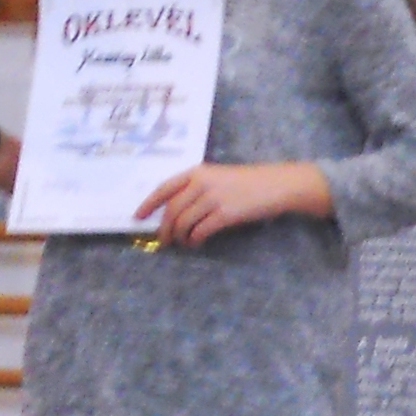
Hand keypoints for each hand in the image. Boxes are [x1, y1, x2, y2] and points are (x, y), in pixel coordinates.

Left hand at [135, 162, 327, 246]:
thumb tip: (177, 211)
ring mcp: (213, 198)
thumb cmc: (250, 182)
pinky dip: (195, 240)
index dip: (149, 204)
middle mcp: (202, 183)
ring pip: (184, 222)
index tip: (138, 217)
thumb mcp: (219, 177)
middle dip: (164, 228)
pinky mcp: (225, 214)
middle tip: (164, 241)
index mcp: (197, 172)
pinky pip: (201, 231)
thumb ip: (198, 188)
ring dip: (180, 237)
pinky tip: (197, 243)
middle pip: (172, 209)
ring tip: (183, 244)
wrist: (277, 185)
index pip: (164, 188)